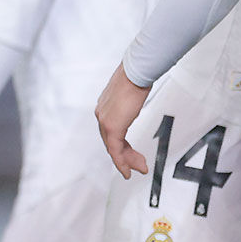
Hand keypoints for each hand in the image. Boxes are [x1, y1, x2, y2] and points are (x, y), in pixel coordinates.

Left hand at [95, 64, 151, 178]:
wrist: (136, 72)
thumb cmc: (136, 76)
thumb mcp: (131, 92)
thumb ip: (129, 100)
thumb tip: (136, 97)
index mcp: (105, 108)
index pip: (110, 131)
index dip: (120, 144)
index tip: (128, 152)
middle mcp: (102, 115)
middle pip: (111, 142)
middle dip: (126, 156)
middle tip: (136, 165)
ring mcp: (105, 122)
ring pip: (114, 148)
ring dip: (127, 160)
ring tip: (139, 168)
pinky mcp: (112, 127)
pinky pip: (116, 150)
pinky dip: (122, 162)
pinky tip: (128, 169)